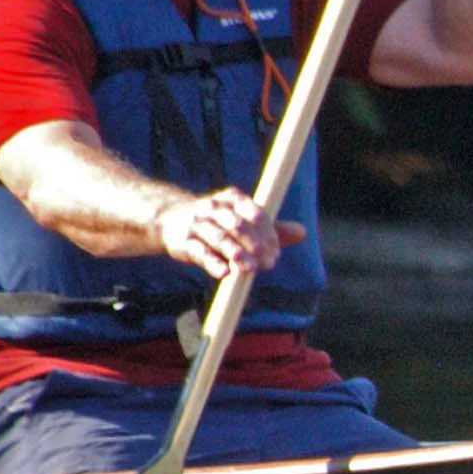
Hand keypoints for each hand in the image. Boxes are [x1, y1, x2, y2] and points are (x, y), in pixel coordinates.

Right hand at [158, 186, 305, 280]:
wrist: (169, 221)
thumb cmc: (216, 222)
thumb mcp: (242, 219)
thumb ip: (271, 227)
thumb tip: (303, 233)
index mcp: (231, 200)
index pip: (253, 211)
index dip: (267, 230)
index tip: (276, 249)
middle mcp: (213, 208)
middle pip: (237, 224)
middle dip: (254, 243)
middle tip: (269, 262)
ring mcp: (197, 225)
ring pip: (218, 238)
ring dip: (236, 253)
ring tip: (251, 268)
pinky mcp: (185, 243)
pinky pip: (200, 253)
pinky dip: (213, 263)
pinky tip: (225, 273)